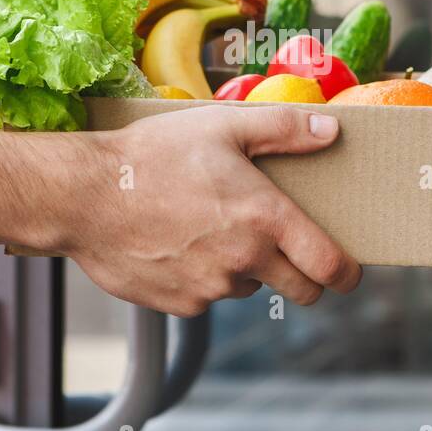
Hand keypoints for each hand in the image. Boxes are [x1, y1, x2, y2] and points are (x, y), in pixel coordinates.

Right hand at [53, 105, 360, 316]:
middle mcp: (244, 261)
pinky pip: (208, 296)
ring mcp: (211, 288)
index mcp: (265, 219)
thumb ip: (285, 129)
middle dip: (305, 275)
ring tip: (210, 226)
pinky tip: (178, 242)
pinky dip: (204, 276)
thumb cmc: (153, 154)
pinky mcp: (180, 304)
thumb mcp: (223, 126)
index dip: (346, 272)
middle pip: (302, 290)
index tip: (348, 271)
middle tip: (290, 250)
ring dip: (245, 267)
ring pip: (250, 287)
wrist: (83, 195)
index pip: (329, 266)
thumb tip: (333, 130)